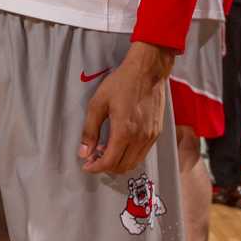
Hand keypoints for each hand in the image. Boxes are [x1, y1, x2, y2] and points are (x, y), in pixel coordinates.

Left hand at [80, 41, 173, 174]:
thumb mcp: (98, 104)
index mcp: (124, 132)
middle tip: (93, 158)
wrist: (147, 71)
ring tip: (104, 151)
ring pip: (134, 162)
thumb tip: (84, 152)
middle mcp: (140, 138)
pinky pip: (143, 153)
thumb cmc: (122, 83)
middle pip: (123, 166)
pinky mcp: (157, 133)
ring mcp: (151, 137)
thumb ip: (90, 130)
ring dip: (118, 162)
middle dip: (106, 167)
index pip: (110, 162)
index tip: (86, 166)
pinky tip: (119, 144)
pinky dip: (130, 155)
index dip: (96, 168)